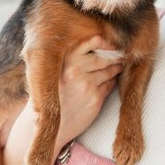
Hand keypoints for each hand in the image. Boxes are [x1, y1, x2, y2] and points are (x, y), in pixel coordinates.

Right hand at [53, 35, 123, 149]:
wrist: (43, 122)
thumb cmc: (50, 92)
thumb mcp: (54, 68)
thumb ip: (73, 56)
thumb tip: (99, 42)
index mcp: (65, 58)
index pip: (93, 42)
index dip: (105, 43)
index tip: (111, 45)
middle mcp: (76, 69)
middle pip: (104, 58)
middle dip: (114, 57)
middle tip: (120, 56)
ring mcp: (86, 84)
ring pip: (109, 71)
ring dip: (115, 69)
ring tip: (117, 67)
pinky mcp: (95, 99)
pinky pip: (109, 85)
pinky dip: (111, 82)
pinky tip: (109, 81)